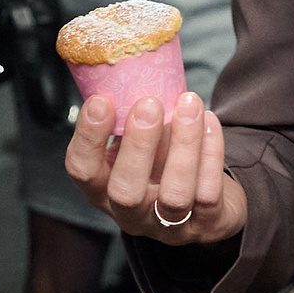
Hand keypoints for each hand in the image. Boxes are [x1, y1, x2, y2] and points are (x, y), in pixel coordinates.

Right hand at [64, 92, 246, 245]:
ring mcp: (168, 226)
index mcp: (102, 189)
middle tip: (150, 103)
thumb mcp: (136, 145)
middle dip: (138, 146)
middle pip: (126, 192)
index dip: (88, 138)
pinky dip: (211, 153)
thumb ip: (128, 118)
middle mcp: (130, 214)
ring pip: (175, 195)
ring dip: (183, 144)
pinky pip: (209, 192)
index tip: (101, 100)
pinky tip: (209, 121)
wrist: (206, 205)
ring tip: (189, 102)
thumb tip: (130, 66)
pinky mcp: (205, 226)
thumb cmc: (161, 162)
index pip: (82, 170)